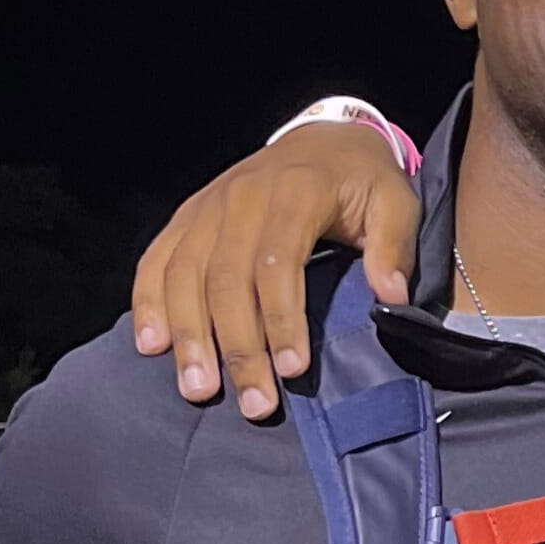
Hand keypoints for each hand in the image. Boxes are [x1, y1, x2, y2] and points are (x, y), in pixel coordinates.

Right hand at [130, 123, 424, 418]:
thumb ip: (394, 247)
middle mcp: (242, 197)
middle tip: (253, 403)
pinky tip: (150, 345)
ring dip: (188, 336)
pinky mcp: (187, 217)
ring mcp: (207, 206)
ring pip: (185, 275)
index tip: (292, 371)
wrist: (323, 139)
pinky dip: (148, 302)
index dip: (282, 321)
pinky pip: (156, 260)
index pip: (279, 265)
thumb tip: (390, 296)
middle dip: (237, 347)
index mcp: (295, 192)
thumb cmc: (362, 181)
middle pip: (226, 279)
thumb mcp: (396, 202)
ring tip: (198, 389)